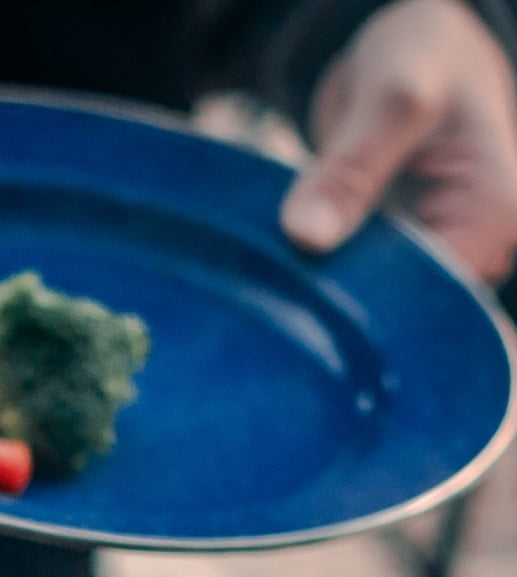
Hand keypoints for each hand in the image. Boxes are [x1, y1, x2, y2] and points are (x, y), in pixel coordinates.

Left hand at [280, 0, 516, 282]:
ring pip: (384, 305)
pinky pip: (368, 287)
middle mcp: (481, 249)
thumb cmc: (421, 60)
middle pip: (407, 310)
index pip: (431, 298)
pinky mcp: (412, 259)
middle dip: (350, 300)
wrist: (419, 54)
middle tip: (293, 281)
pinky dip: (336, 279)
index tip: (312, 285)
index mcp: (495, 217)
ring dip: (339, 291)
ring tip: (299, 271)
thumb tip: (306, 236)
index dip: (369, 299)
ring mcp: (447, 258)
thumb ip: (351, 168)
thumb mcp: (391, 99)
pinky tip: (306, 268)